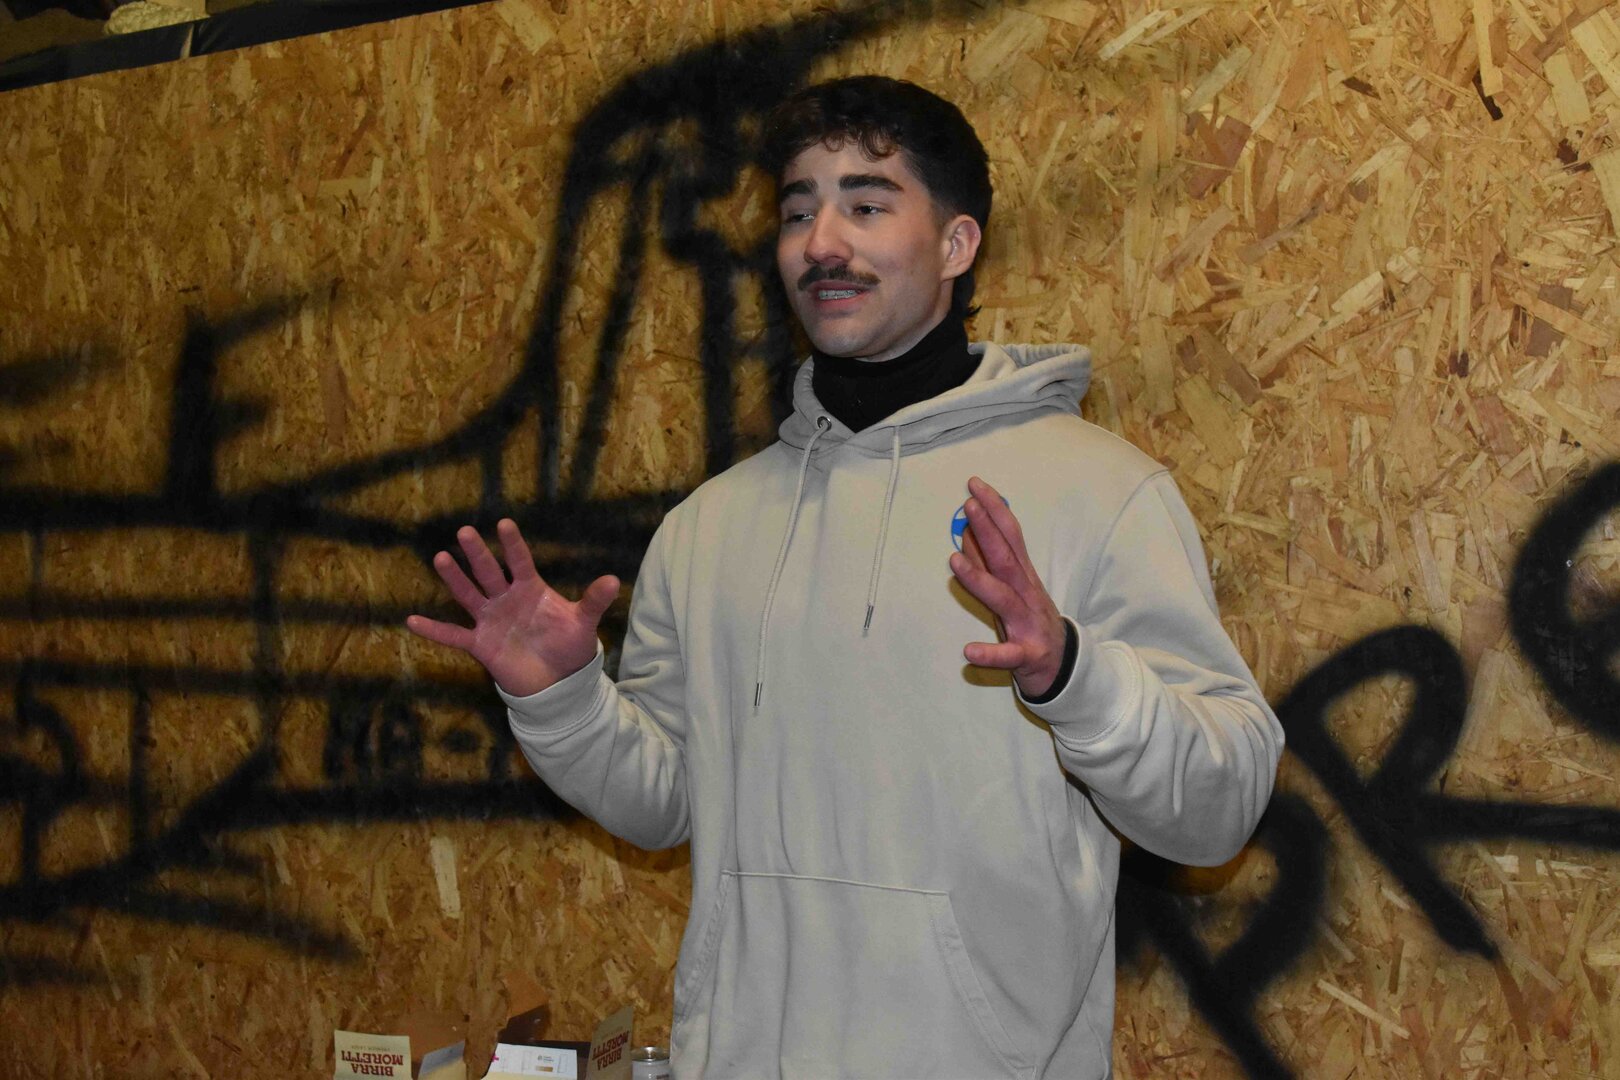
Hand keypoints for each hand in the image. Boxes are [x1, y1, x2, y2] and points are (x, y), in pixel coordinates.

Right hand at [406, 518, 619, 697]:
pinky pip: (453, 635)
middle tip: (465, 531)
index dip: (513, 545)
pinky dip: (434, 630)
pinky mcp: (480, 644)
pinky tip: (411, 621)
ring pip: (468, 595)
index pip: (520, 562)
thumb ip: (594, 601)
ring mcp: (490, 620)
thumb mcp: (583, 623)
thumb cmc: (569, 646)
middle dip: (478, 554)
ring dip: (455, 579)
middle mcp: (506, 600)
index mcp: (531, 590)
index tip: (504, 524)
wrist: (557, 681)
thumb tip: (614, 580)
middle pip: (489, 573)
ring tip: (440, 557)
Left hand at [948, 476, 1066, 697]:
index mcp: (1024, 576)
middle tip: (968, 506)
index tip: (974, 485)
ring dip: (979, 579)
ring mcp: (1029, 624)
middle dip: (988, 531)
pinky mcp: (1027, 655)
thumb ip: (989, 561)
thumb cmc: (1031, 621)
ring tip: (954, 562)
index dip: (994, 509)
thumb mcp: (1012, 588)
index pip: (1010, 535)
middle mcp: (1027, 594)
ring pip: (1004, 599)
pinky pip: (1008, 655)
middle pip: (1007, 559)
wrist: (1064, 668)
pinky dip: (990, 653)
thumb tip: (966, 531)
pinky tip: (969, 651)